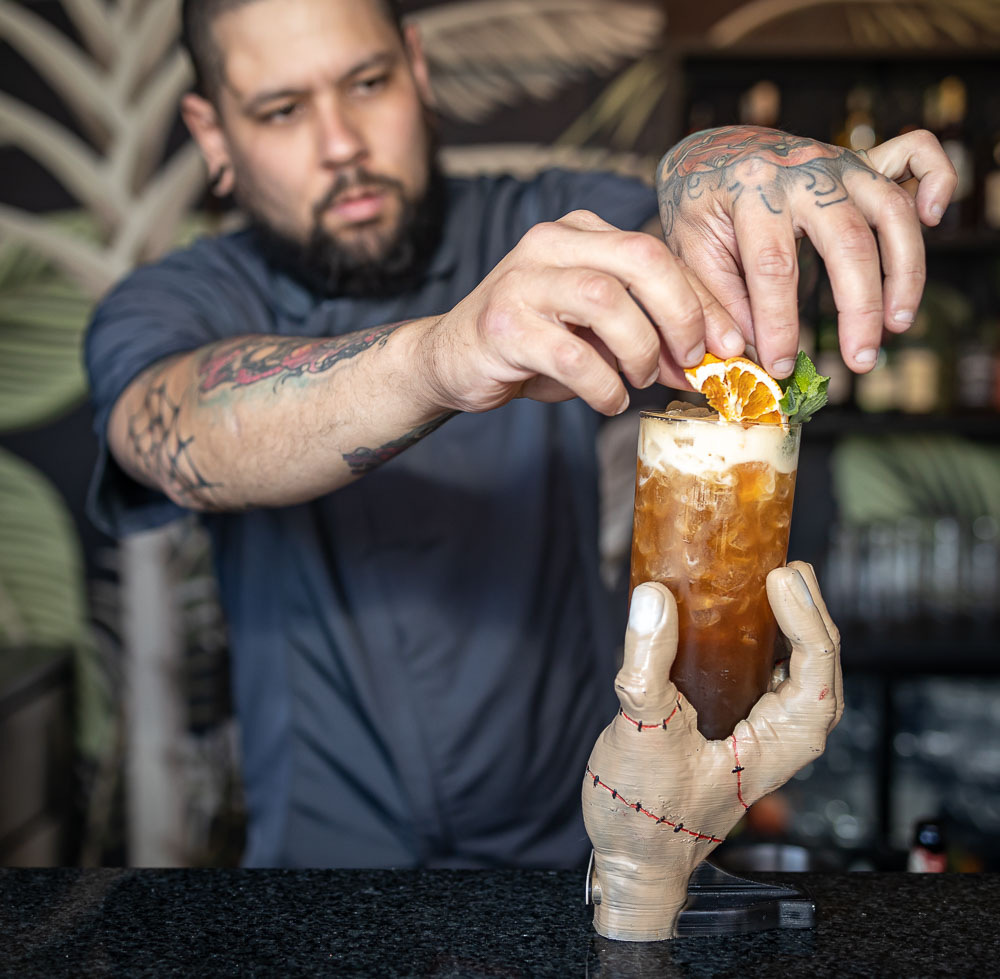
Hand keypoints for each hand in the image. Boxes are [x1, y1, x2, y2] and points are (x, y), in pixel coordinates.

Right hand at [423, 209, 744, 412]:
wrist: (452, 359)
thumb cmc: (533, 344)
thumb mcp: (597, 333)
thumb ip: (649, 335)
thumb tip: (709, 362)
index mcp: (581, 233)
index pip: (657, 253)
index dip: (702, 302)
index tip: (727, 346)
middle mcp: (550, 244)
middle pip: (640, 257)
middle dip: (682, 313)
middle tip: (692, 359)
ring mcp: (522, 281)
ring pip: (607, 300)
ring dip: (640, 350)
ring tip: (639, 381)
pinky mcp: (503, 326)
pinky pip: (573, 355)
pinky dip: (604, 386)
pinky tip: (609, 401)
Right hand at [582, 561, 841, 941]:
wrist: (635, 861)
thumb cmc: (646, 818)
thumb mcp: (643, 736)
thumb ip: (647, 667)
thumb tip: (653, 599)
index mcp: (777, 746)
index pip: (815, 671)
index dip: (805, 617)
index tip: (779, 577)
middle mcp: (779, 738)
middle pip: (816, 664)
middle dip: (808, 611)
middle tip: (785, 566)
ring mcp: (759, 733)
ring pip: (793, 668)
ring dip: (790, 623)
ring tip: (774, 579)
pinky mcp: (734, 728)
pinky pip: (762, 675)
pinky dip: (761, 640)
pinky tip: (739, 618)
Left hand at [656, 126, 957, 377]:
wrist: (710, 154)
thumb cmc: (700, 209)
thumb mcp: (691, 252)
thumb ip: (718, 302)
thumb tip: (746, 353)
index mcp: (751, 190)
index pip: (773, 266)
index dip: (780, 322)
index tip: (781, 365)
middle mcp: (804, 171)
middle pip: (848, 240)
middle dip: (859, 309)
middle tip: (860, 360)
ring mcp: (840, 162)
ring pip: (892, 211)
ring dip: (905, 272)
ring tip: (897, 324)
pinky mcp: (862, 160)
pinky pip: (917, 154)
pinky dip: (938, 179)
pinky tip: (935, 218)